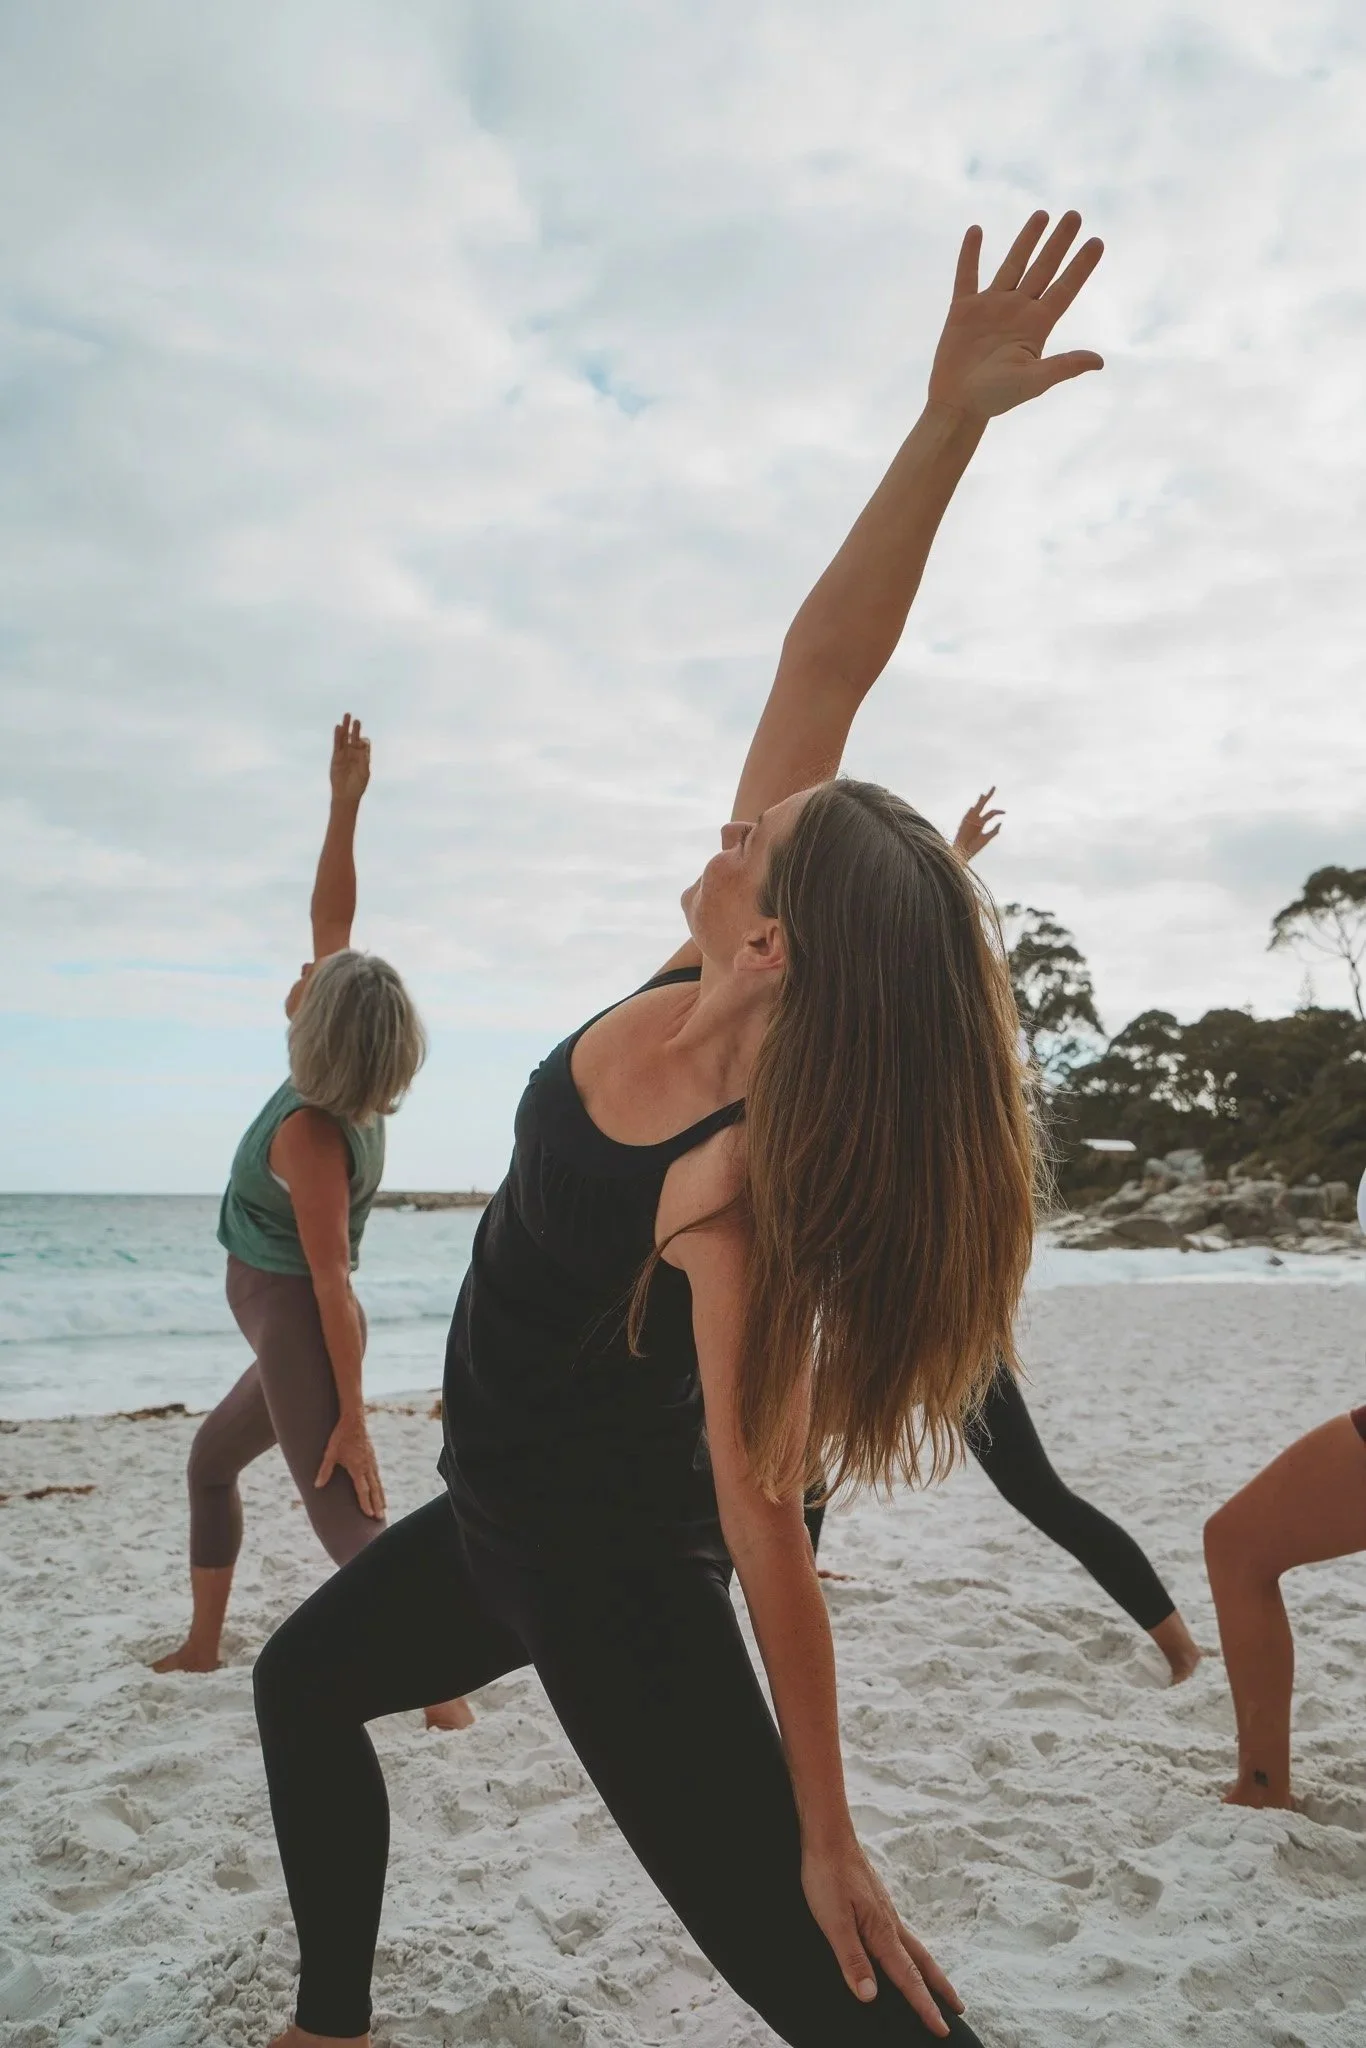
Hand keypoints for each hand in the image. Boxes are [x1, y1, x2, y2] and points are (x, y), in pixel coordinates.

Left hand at [315, 1412, 385, 1518]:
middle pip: (374, 1489)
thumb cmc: (340, 1435)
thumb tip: (316, 1486)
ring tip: (383, 1507)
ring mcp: (371, 1460)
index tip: (369, 1515)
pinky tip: (378, 1487)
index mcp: (358, 1468)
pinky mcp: (372, 1455)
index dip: (366, 1503)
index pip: (363, 1490)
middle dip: (377, 1504)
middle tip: (380, 1518)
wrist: (354, 1418)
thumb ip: (325, 1470)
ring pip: (378, 1482)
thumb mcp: (330, 1453)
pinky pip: (377, 1474)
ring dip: (380, 1495)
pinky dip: (379, 1484)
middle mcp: (367, 1466)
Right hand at [329, 714, 370, 806]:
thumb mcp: (364, 773)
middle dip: (355, 729)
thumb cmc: (357, 785)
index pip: (364, 744)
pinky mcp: (336, 757)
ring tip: (347, 716)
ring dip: (346, 727)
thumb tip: (363, 748)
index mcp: (363, 756)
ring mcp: (344, 754)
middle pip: (354, 737)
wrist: (346, 795)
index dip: (364, 743)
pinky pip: (337, 744)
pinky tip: (338, 727)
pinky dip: (337, 736)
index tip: (362, 745)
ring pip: (344, 738)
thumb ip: (364, 761)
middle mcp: (353, 753)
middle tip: (356, 720)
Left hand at [802, 1836, 962, 2036]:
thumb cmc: (827, 1874)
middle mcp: (890, 1922)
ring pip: (914, 1946)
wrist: (828, 1833)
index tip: (942, 2029)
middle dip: (940, 1988)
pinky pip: (901, 1933)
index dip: (924, 2006)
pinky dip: (911, 1950)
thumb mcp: (833, 1921)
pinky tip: (902, 1947)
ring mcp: (885, 1909)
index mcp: (882, 1932)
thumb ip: (851, 1958)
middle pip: (922, 1962)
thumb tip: (870, 1996)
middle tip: (959, 2010)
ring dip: (928, 1969)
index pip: (908, 1978)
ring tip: (938, 1983)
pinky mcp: (876, 1899)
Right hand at [928, 210, 1103, 420]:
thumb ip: (1064, 366)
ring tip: (1042, 214)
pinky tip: (976, 231)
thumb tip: (1099, 361)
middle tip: (1075, 215)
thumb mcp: (1034, 382)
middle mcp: (1018, 310)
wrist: (958, 405)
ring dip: (1026, 239)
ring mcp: (992, 306)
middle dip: (1058, 242)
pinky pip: (967, 275)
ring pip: (1013, 264)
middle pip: (1044, 268)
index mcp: (1037, 325)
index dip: (1081, 266)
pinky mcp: (964, 309)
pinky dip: (970, 254)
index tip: (1097, 241)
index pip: (1065, 288)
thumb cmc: (997, 398)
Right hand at [953, 786, 1003, 862]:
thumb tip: (1001, 822)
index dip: (998, 811)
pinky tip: (974, 808)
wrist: (963, 854)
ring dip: (980, 801)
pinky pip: (968, 817)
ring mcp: (969, 821)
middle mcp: (975, 819)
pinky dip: (971, 813)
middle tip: (994, 787)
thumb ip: (994, 831)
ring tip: (984, 794)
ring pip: (976, 808)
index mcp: (981, 823)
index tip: (1005, 812)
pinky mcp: (964, 825)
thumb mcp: (986, 838)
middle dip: (988, 797)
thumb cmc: (974, 848)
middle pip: (982, 805)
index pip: (991, 813)